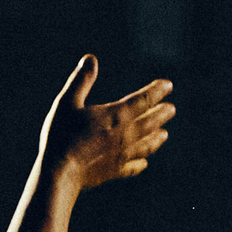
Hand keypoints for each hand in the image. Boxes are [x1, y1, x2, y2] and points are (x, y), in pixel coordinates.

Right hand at [39, 58, 173, 191]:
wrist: (59, 173)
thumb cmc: (61, 135)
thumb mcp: (67, 102)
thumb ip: (81, 80)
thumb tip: (90, 59)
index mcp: (117, 114)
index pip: (145, 99)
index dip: (157, 91)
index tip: (168, 85)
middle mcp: (125, 135)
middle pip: (151, 122)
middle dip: (162, 114)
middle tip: (171, 109)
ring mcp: (121, 155)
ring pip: (147, 145)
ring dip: (156, 138)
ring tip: (164, 134)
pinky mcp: (114, 171)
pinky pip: (133, 167)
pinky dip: (140, 163)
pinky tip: (143, 162)